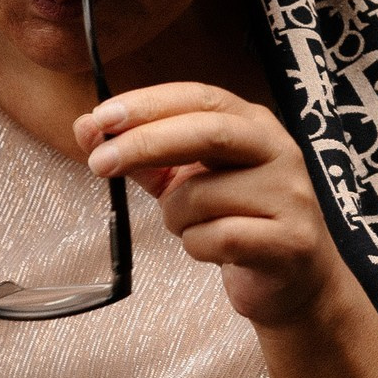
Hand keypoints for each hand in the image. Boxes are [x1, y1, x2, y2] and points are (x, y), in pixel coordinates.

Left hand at [75, 82, 344, 328]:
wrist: (292, 279)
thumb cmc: (233, 219)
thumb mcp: (185, 180)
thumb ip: (140, 154)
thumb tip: (85, 126)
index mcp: (252, 124)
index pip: (199, 98)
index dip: (148, 104)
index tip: (101, 117)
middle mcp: (278, 150)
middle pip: (207, 132)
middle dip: (145, 144)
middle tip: (99, 163)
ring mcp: (289, 195)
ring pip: (200, 196)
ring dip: (175, 217)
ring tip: (194, 227)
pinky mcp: (289, 241)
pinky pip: (216, 238)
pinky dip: (197, 246)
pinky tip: (213, 250)